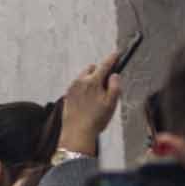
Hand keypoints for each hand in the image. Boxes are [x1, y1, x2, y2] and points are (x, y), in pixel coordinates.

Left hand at [57, 38, 137, 162]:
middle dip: (99, 71)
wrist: (77, 132)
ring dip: (90, 80)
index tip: (117, 53)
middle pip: (92, 68)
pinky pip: (77, 86)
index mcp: (93, 81)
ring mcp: (72, 87)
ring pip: (83, 77)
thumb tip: (114, 75)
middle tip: (106, 85)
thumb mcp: (111, 103)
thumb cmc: (96, 119)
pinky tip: (87, 102)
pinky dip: (83, 89)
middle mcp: (81, 81)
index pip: (104, 65)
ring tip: (96, 97)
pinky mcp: (67, 95)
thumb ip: (115, 87)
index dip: (112, 58)